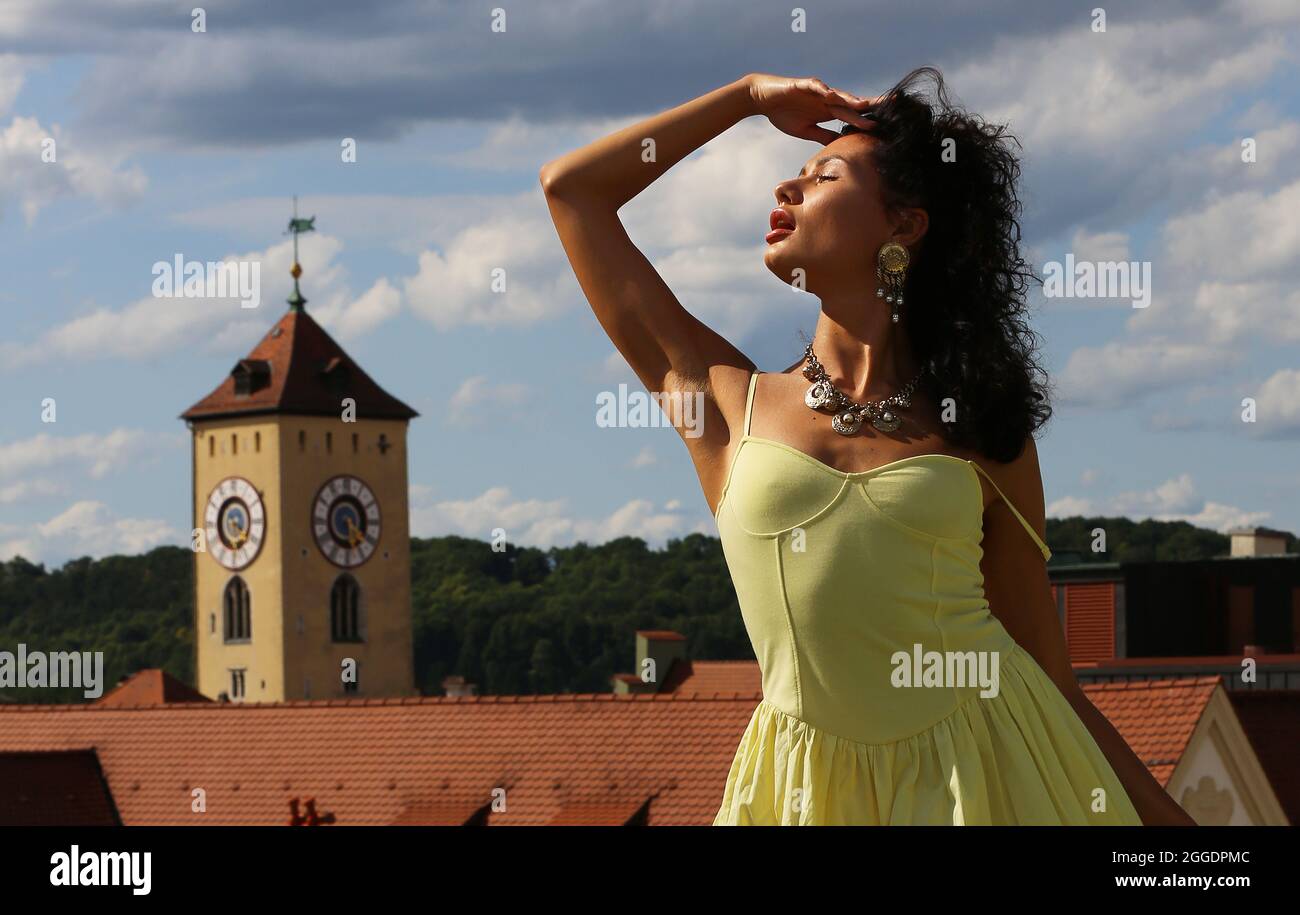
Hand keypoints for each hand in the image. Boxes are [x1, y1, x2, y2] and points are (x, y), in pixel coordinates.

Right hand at [745, 73, 878, 143]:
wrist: (763, 98)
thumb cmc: (784, 113)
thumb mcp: (806, 131)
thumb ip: (823, 136)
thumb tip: (839, 145)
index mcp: (829, 111)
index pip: (854, 115)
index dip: (869, 118)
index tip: (886, 124)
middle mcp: (827, 99)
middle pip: (853, 102)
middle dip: (871, 104)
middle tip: (892, 104)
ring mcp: (817, 91)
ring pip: (837, 95)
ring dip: (851, 100)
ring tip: (864, 105)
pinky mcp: (802, 85)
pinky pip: (815, 87)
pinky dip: (822, 90)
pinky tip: (831, 94)